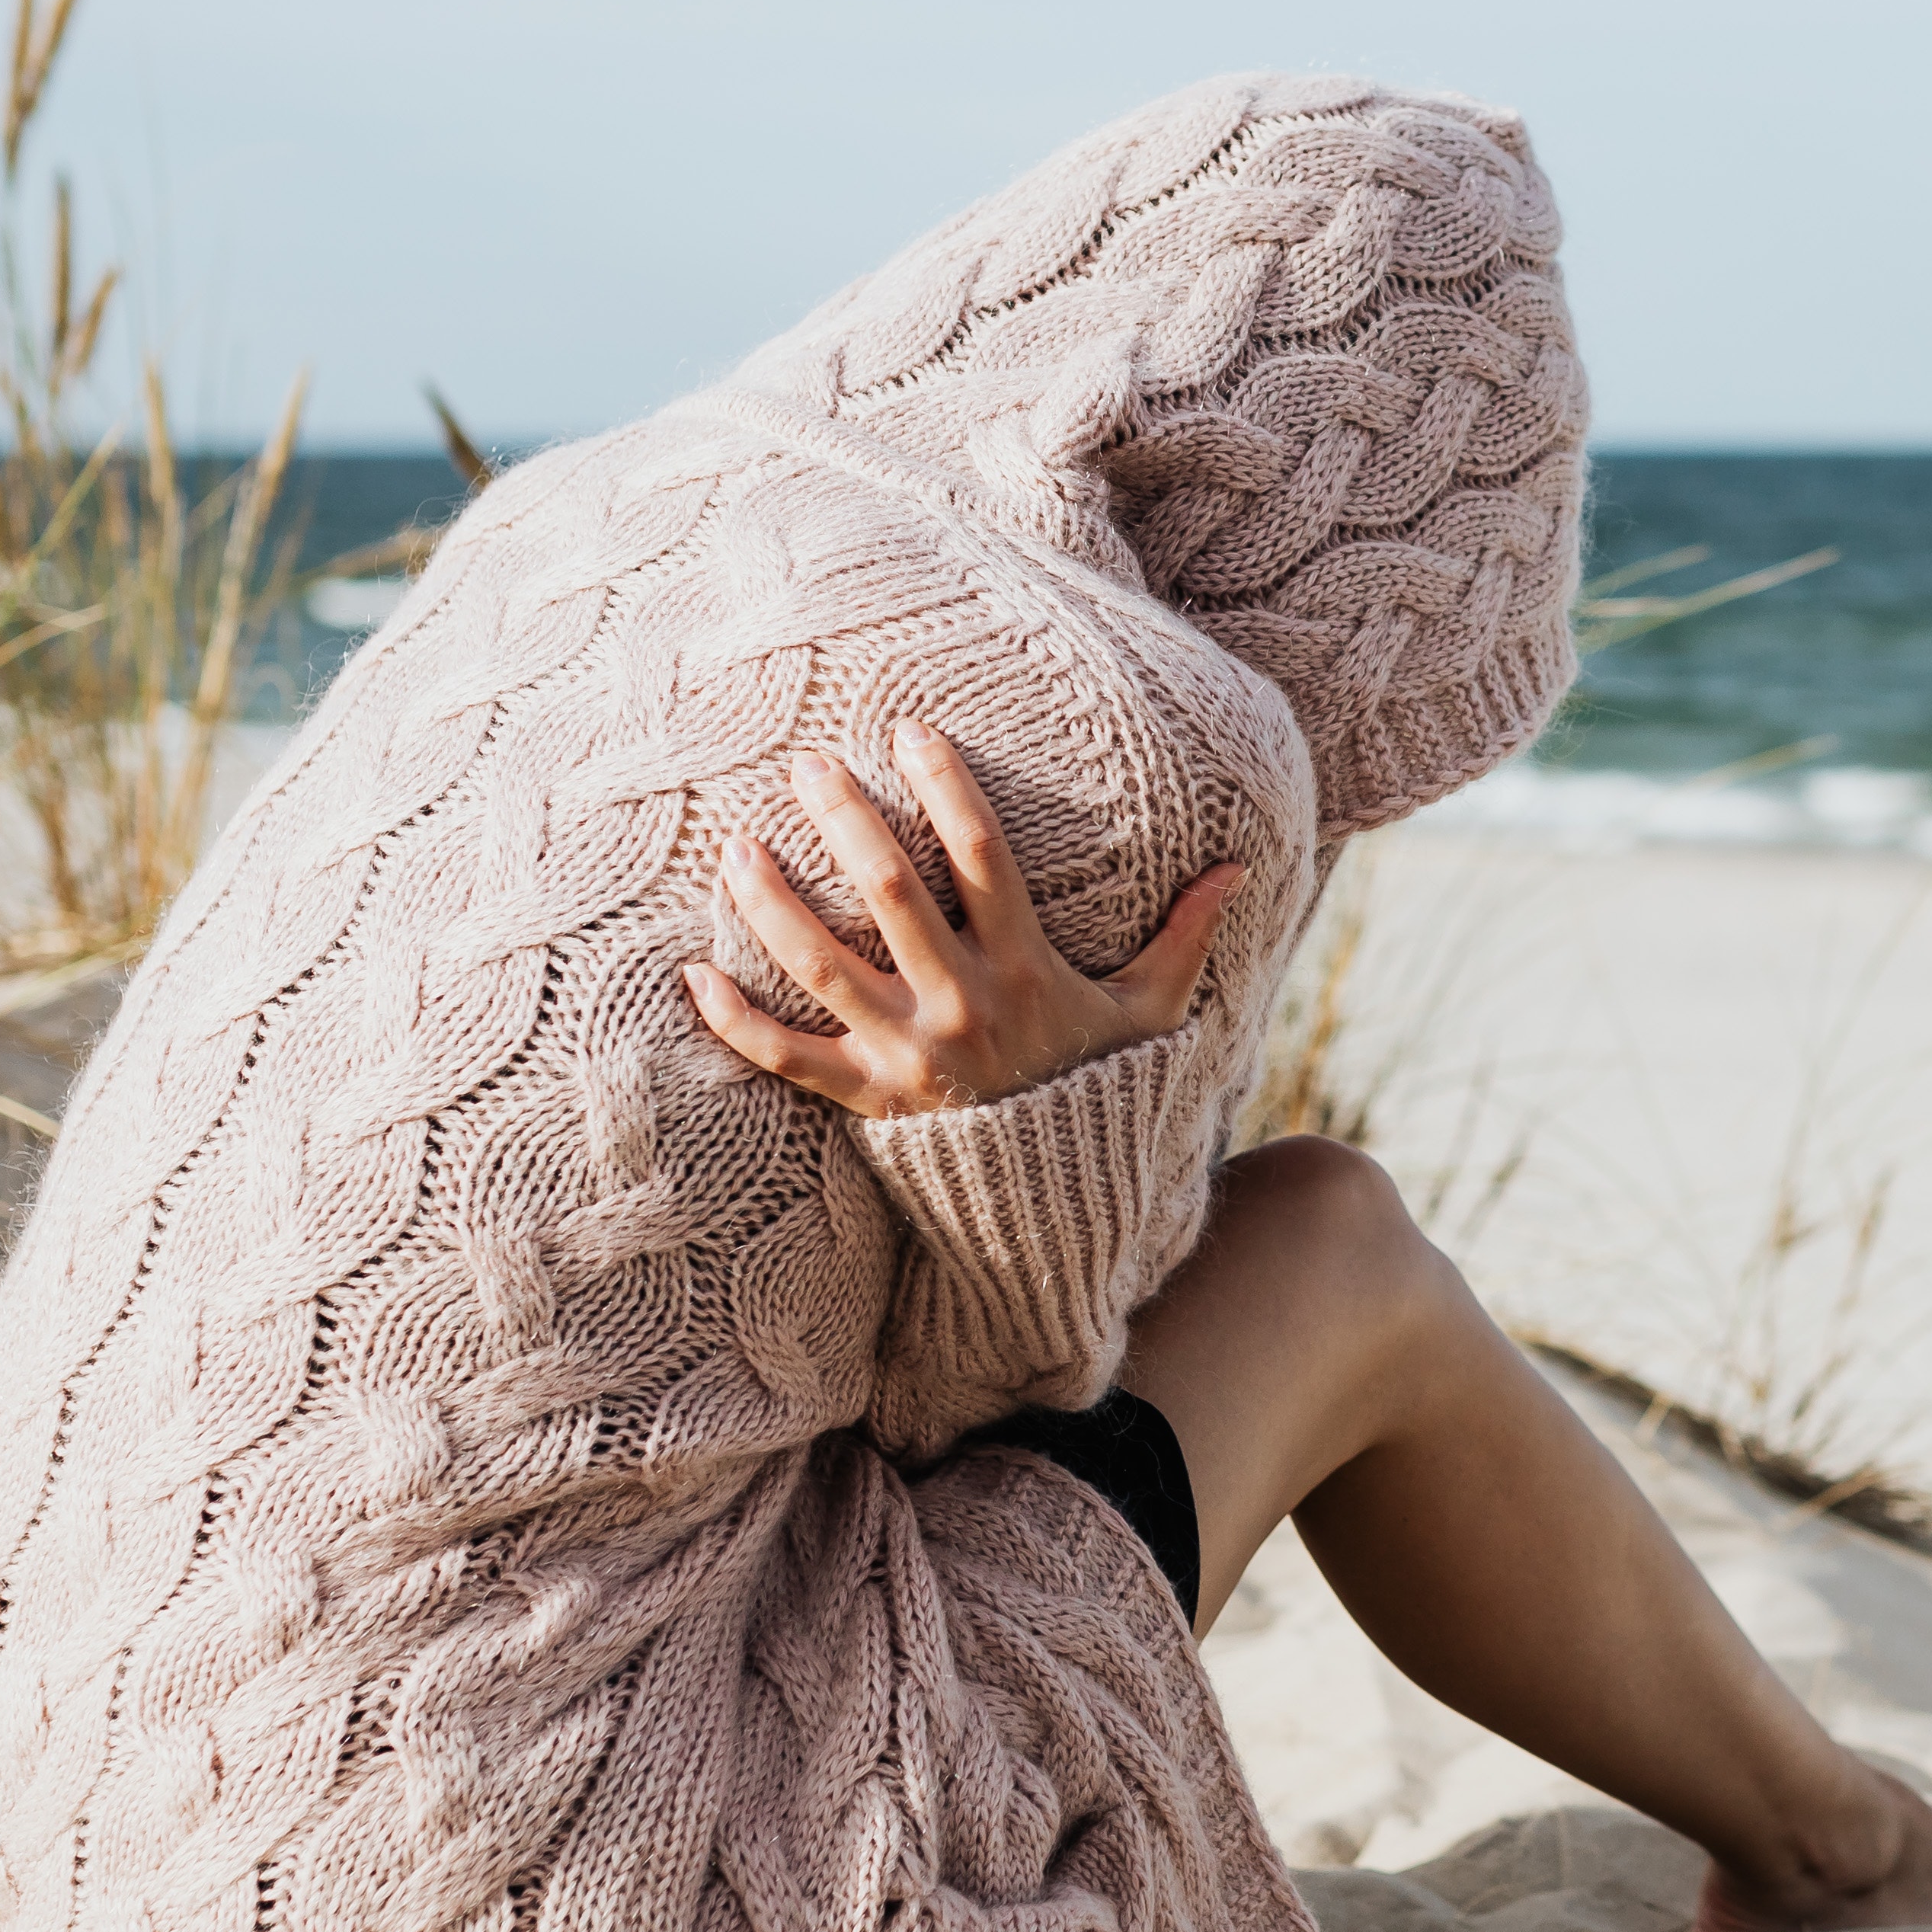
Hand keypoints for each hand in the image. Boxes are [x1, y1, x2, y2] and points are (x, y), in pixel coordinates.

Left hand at [681, 724, 1240, 1120]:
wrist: (1063, 1201)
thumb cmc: (1100, 1084)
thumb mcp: (1154, 1011)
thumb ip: (1186, 936)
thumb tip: (1238, 867)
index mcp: (1027, 969)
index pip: (983, 856)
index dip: (947, 788)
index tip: (910, 731)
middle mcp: (962, 1005)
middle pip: (891, 895)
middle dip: (845, 821)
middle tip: (807, 765)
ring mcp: (907, 1053)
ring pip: (823, 966)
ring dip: (772, 904)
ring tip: (735, 848)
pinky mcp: (867, 1099)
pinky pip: (787, 1058)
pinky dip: (735, 1020)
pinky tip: (693, 971)